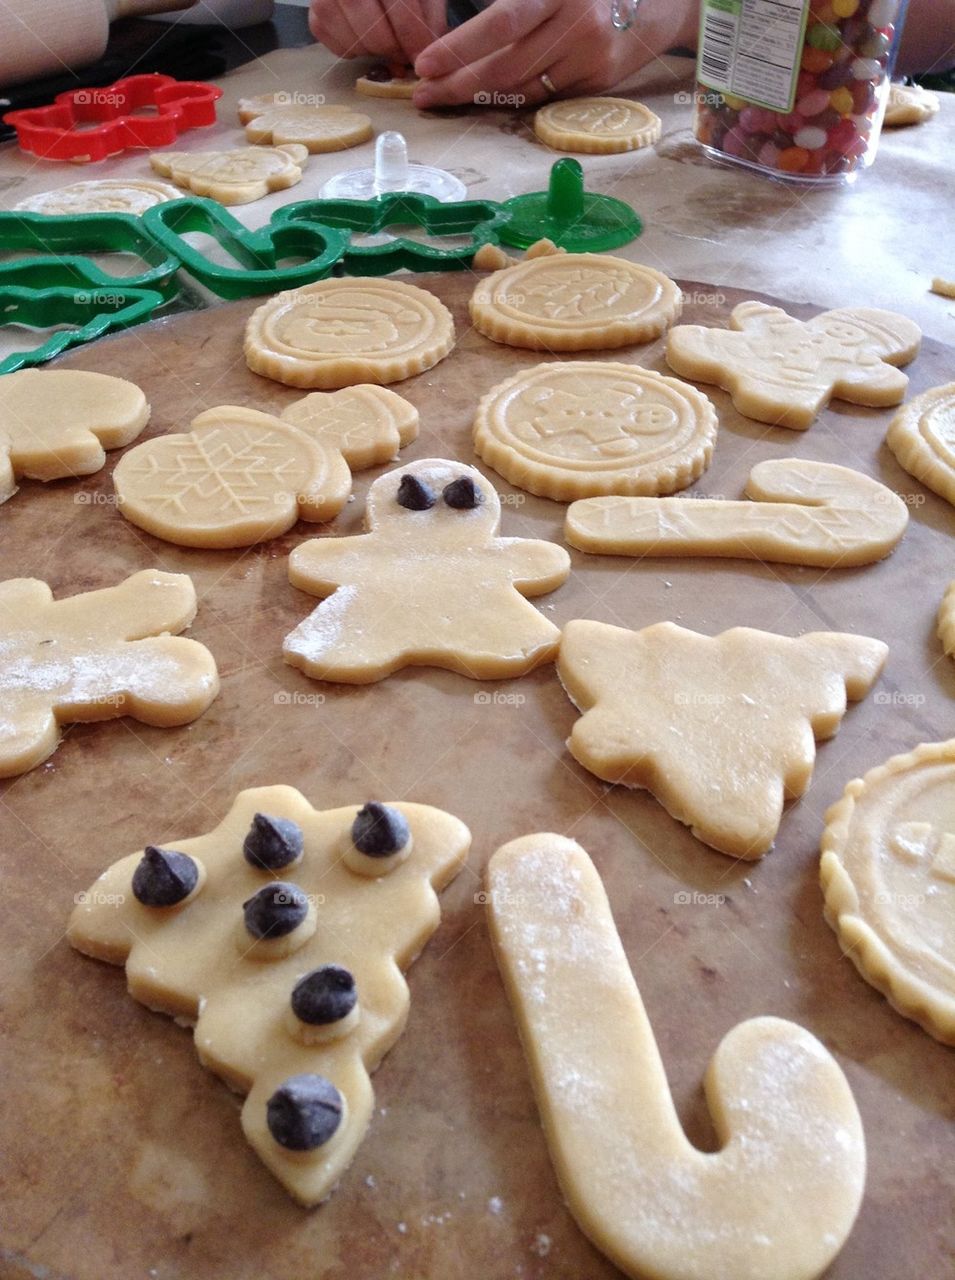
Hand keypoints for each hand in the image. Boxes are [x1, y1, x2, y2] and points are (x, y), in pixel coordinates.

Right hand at [309, 0, 447, 62]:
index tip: (422, 58)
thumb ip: (429, 16)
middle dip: (393, 49)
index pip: (398, 4)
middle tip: (403, 55)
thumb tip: (429, 54)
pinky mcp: (315, 13)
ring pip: (354, 41)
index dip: (412, 37)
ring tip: (385, 43)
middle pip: (373, 30)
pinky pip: (336, 46)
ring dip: (375, 51)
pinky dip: (354, 50)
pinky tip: (364, 38)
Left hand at [413, 0, 698, 107]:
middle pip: (507, 67)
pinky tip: (484, 96)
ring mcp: (590, 60)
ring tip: (444, 95)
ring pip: (522, 89)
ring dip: (478, 96)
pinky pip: (544, 96)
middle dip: (459, 83)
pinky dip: (510, 97)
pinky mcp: (598, 85)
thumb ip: (517, 0)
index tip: (425, 63)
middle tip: (424, 93)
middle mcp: (578, 25)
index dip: (461, 46)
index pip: (503, 22)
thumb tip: (474, 25)